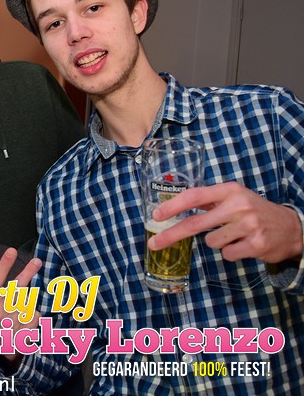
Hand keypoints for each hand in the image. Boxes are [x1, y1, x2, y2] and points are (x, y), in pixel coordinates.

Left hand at [148, 182, 302, 262]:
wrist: (290, 227)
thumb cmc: (254, 210)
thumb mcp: (233, 197)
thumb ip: (208, 201)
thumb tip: (173, 205)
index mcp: (229, 190)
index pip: (194, 196)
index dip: (172, 206)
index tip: (155, 215)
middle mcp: (238, 206)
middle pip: (195, 224)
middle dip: (171, 235)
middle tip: (154, 244)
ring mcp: (248, 226)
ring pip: (211, 242)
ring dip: (217, 242)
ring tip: (234, 235)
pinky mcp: (256, 245)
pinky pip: (226, 254)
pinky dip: (230, 252)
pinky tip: (243, 244)